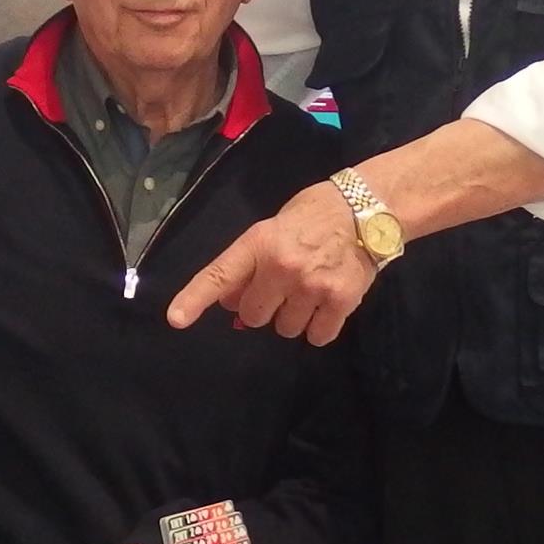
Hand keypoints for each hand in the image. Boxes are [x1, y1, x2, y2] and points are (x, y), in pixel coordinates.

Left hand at [166, 182, 373, 344]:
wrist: (367, 208)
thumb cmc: (313, 215)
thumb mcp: (271, 229)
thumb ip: (249, 265)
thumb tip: (228, 302)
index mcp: (259, 243)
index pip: (220, 275)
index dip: (195, 299)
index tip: (176, 319)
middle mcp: (281, 267)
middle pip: (252, 316)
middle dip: (262, 307)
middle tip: (281, 287)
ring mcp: (312, 286)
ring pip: (285, 329)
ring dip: (292, 318)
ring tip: (308, 290)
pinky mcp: (341, 301)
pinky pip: (317, 336)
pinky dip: (318, 328)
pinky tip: (325, 304)